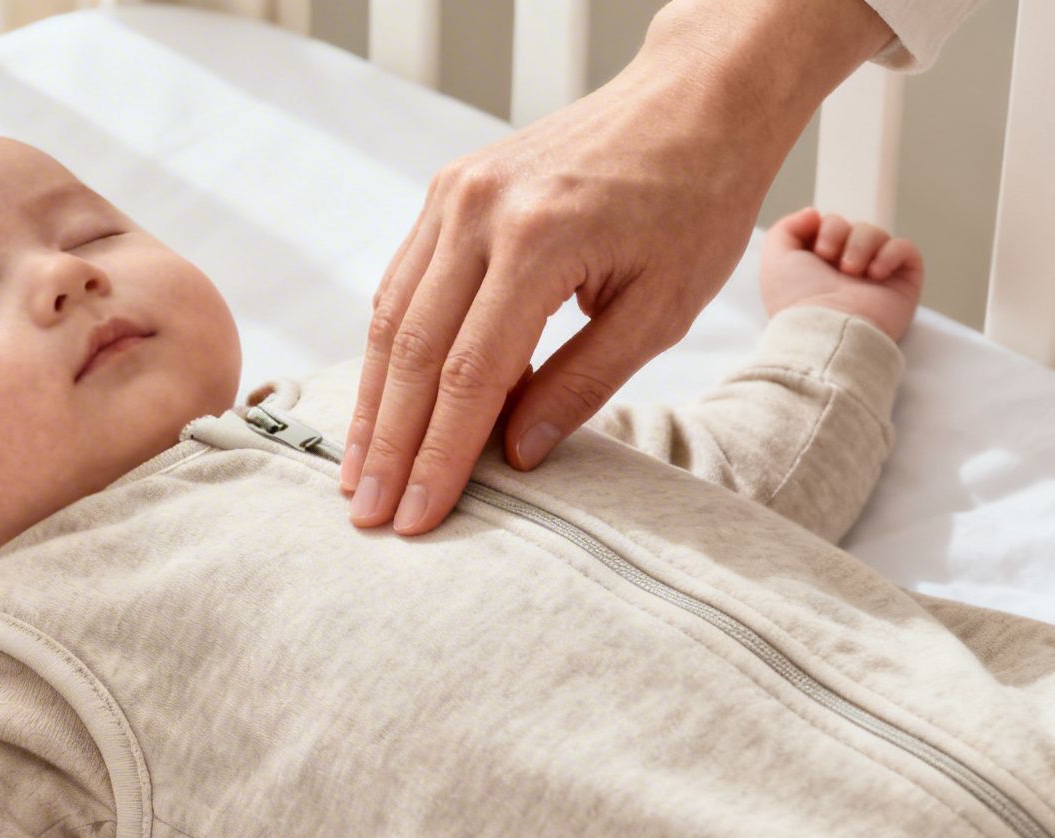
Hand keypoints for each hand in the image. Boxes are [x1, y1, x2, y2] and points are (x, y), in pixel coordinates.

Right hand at [344, 0, 894, 535]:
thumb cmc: (695, 201)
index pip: (471, 374)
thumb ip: (583, 384)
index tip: (418, 518)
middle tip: (367, 515)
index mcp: (539, 240)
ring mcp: (454, 193)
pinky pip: (403, 281)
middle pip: (415, 351)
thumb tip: (516, 456)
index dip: (440, 455)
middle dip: (389, 444)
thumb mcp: (661, 308)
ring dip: (374, 403)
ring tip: (359, 474)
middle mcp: (480, 210)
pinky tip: (384, 404)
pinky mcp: (448, 191)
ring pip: (392, 317)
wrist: (694, 101)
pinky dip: (390, 349)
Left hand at [759, 207, 923, 341]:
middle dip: (840, 233)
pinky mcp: (902, 282)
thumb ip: (786, 228)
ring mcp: (876, 276)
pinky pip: (905, 248)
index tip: (817, 249)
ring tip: (852, 271)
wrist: (827, 328)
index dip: (826, 227)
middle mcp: (848, 270)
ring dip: (861, 245)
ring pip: (876, 233)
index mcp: (820, 265)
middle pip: (852, 226)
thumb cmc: (798, 300)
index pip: (831, 225)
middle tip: (831, 258)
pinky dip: (890, 253)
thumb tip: (814, 213)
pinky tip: (875, 272)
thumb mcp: (776, 259)